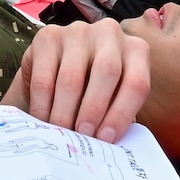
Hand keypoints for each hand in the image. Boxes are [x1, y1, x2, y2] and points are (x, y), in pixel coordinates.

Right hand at [0, 17, 150, 143]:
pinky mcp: (47, 36)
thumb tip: (115, 148)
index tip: (107, 139)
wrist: (57, 72)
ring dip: (65, 113)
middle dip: (94, 110)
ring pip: (72, 78)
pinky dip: (43, 106)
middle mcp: (110, 33)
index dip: (122, 114)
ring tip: (62, 134)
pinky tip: (43, 121)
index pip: (136, 83)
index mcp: (136, 50)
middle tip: (83, 135)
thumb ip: (117, 116)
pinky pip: (44, 78)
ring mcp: (77, 31)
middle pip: (107, 72)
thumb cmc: (93, 93)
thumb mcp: (114, 100)